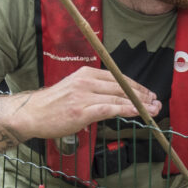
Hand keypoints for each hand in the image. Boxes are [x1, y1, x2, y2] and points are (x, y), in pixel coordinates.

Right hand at [11, 67, 158, 142]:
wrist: (31, 114)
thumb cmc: (52, 105)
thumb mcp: (73, 89)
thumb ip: (93, 90)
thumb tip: (113, 98)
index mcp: (86, 74)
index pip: (118, 78)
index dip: (136, 86)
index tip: (148, 94)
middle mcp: (86, 81)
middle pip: (122, 86)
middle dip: (142, 95)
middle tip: (156, 103)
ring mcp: (84, 95)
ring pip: (119, 98)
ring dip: (139, 105)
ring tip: (153, 110)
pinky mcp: (82, 111)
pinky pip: (110, 109)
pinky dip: (127, 110)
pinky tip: (138, 113)